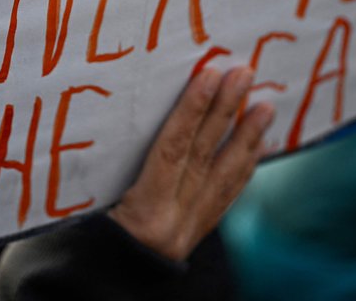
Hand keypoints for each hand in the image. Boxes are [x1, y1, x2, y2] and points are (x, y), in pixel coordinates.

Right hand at [108, 66, 273, 261]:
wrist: (108, 286)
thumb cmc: (89, 245)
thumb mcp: (90, 205)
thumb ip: (108, 168)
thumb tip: (123, 113)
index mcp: (144, 213)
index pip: (171, 151)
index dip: (191, 111)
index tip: (208, 75)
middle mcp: (175, 221)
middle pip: (203, 156)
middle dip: (225, 111)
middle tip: (244, 74)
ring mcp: (190, 228)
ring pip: (224, 176)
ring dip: (248, 137)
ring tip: (266, 106)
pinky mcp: (198, 233)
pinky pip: (227, 197)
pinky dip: (245, 168)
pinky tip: (258, 145)